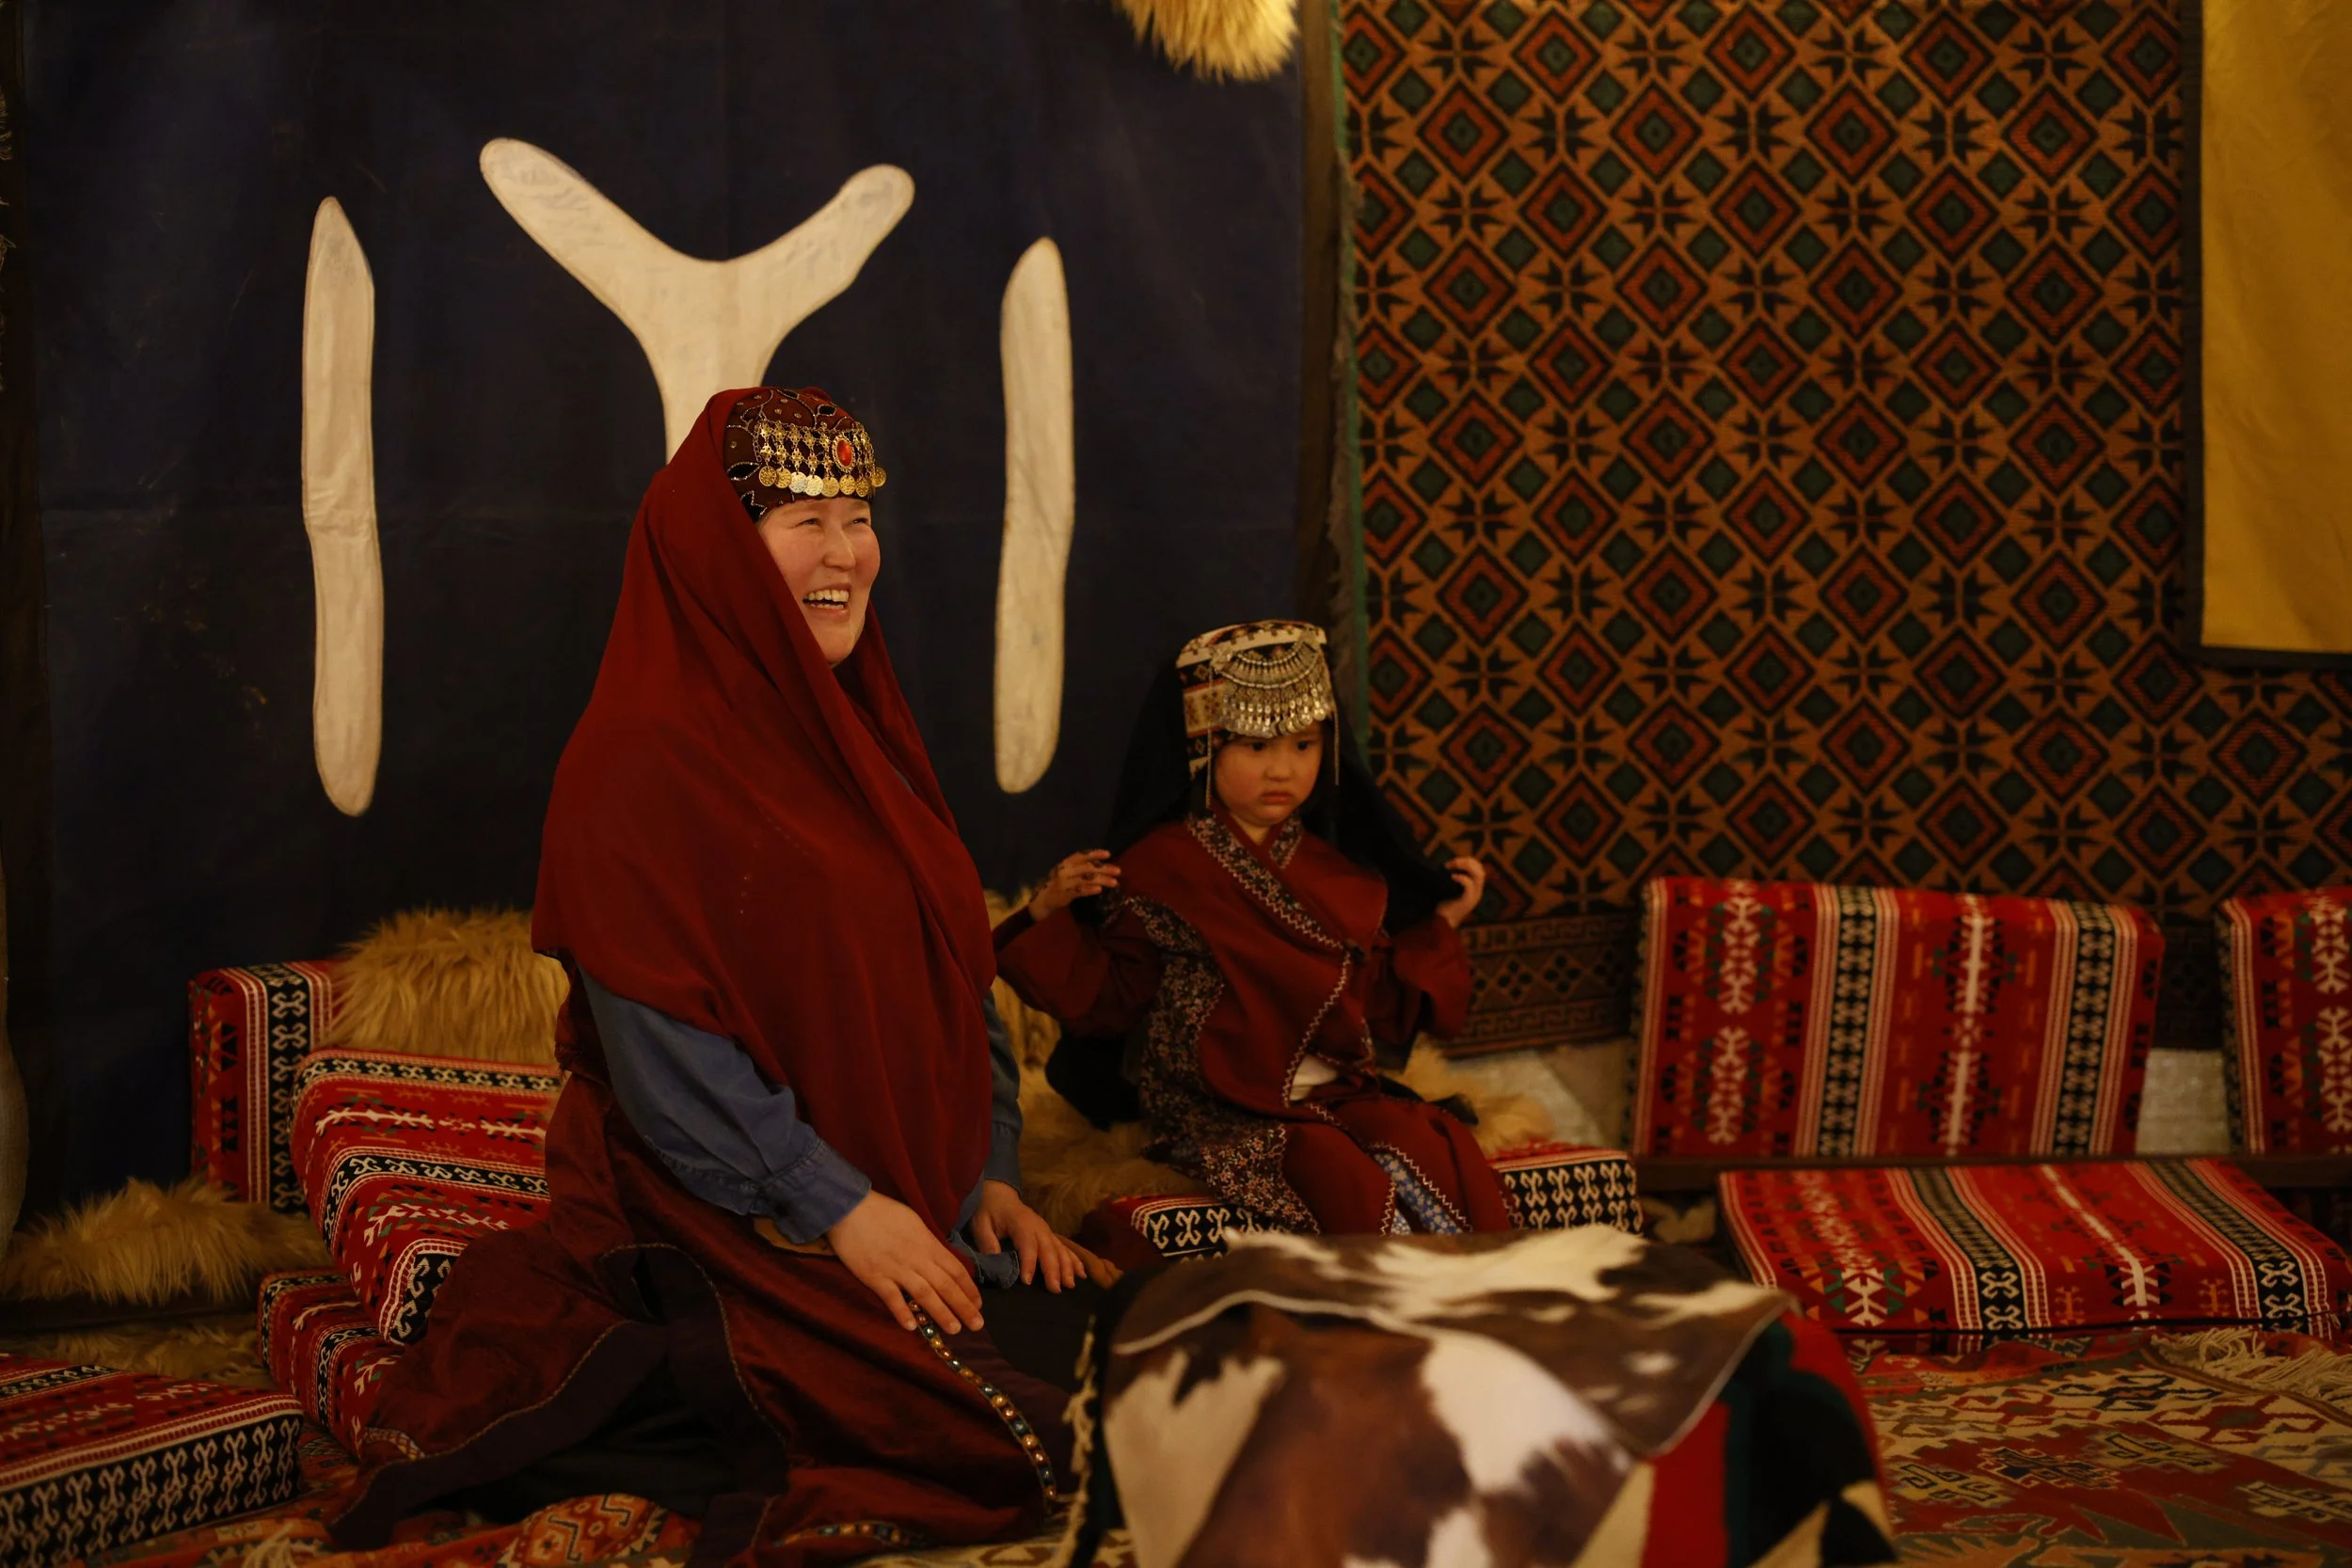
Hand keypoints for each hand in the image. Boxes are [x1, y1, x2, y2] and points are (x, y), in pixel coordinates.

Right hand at [826, 1190, 984, 1333]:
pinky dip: (903, 1312)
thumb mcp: (914, 1222)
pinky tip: (913, 1328)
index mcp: (928, 1243)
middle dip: (963, 1306)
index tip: (979, 1304)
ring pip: (924, 1294)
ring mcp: (896, 1268)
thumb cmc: (883, 1212)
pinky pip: (892, 1297)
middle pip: (945, 1285)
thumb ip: (928, 1243)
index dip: (969, 1289)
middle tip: (977, 1325)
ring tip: (955, 1330)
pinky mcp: (874, 1277)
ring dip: (941, 1313)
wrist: (850, 1207)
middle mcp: (916, 1258)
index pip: (955, 1270)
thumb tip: (940, 1259)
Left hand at [971, 1180, 1084, 1291]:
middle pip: (1048, 1249)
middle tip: (1056, 1289)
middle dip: (1053, 1270)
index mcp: (1020, 1223)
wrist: (1000, 1194)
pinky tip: (1082, 1274)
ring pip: (1060, 1249)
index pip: (1027, 1245)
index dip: (1028, 1263)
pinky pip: (1065, 1248)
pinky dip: (1075, 1260)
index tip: (1027, 1282)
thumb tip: (994, 1261)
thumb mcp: (981, 1224)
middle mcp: (1038, 1227)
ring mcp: (1046, 1230)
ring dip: (1067, 1267)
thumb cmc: (989, 1211)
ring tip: (1070, 1285)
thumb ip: (987, 1241)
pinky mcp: (1050, 1234)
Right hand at [1027, 849, 1121, 919]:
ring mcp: (1064, 882)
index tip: (1108, 854)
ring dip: (1102, 880)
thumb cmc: (1060, 884)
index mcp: (1066, 863)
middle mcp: (1065, 870)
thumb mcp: (1068, 873)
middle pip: (1087, 867)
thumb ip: (1082, 868)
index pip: (1081, 855)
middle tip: (1118, 871)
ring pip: (1086, 879)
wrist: (1044, 899)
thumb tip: (1104, 866)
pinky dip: (1090, 890)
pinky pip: (1080, 891)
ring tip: (1114, 883)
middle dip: (1104, 868)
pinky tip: (1099, 890)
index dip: (1095, 854)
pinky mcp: (1065, 894)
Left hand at [1435, 856, 1485, 927]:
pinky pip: (1469, 886)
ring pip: (1479, 875)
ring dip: (1465, 867)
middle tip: (1451, 862)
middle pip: (1481, 870)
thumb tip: (1447, 863)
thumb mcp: (1450, 889)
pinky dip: (1461, 878)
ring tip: (1452, 866)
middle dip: (1467, 862)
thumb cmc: (1444, 906)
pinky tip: (1452, 877)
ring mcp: (1474, 896)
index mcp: (1475, 888)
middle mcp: (1477, 891)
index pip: (1479, 869)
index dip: (1468, 861)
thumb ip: (1453, 879)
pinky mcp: (1468, 901)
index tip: (1453, 861)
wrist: (1442, 924)